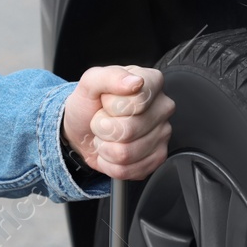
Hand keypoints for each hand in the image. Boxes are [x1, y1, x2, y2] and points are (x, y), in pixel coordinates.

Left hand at [62, 64, 174, 180]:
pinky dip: (110, 163)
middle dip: (104, 129)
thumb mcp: (89, 83)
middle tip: (103, 121)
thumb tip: (135, 82)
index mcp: (151, 82)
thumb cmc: (90, 105)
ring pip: (126, 153)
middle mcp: (162, 107)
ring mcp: (163, 134)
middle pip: (129, 130)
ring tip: (107, 135)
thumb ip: (109, 76)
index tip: (106, 102)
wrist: (83, 130)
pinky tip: (112, 149)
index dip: (111, 106)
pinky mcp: (157, 158)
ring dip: (105, 147)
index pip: (137, 101)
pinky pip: (127, 170)